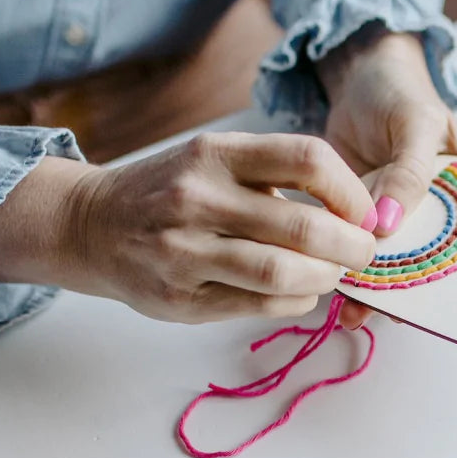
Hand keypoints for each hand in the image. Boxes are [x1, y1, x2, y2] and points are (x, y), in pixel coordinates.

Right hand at [0, 133, 376, 324]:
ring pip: (283, 272)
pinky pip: (260, 304)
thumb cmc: (171, 189)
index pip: (309, 159)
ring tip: (335, 274)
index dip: (351, 190)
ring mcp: (184, 251)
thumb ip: (274, 177)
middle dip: (351, 246)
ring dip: (326, 278)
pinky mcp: (179, 298)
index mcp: (217, 153)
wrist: (90, 224)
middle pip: (304, 225)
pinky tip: (301, 292)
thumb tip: (353, 214)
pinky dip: (296, 301)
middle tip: (364, 252)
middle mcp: (199, 197)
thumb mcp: (215, 160)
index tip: (365, 211)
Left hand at [316, 25, 456, 327]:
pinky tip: (336, 290)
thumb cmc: (400, 92)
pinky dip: (349, 268)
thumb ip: (408, 174)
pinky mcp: (361, 214)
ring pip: (392, 261)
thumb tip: (388, 226)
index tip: (437, 297)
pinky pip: (358, 247)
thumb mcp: (415, 124)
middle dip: (410, 289)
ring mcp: (397, 214)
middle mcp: (434, 209)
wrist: (358, 74)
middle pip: (429, 258)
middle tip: (388, 311)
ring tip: (354, 311)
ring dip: (375, 287)